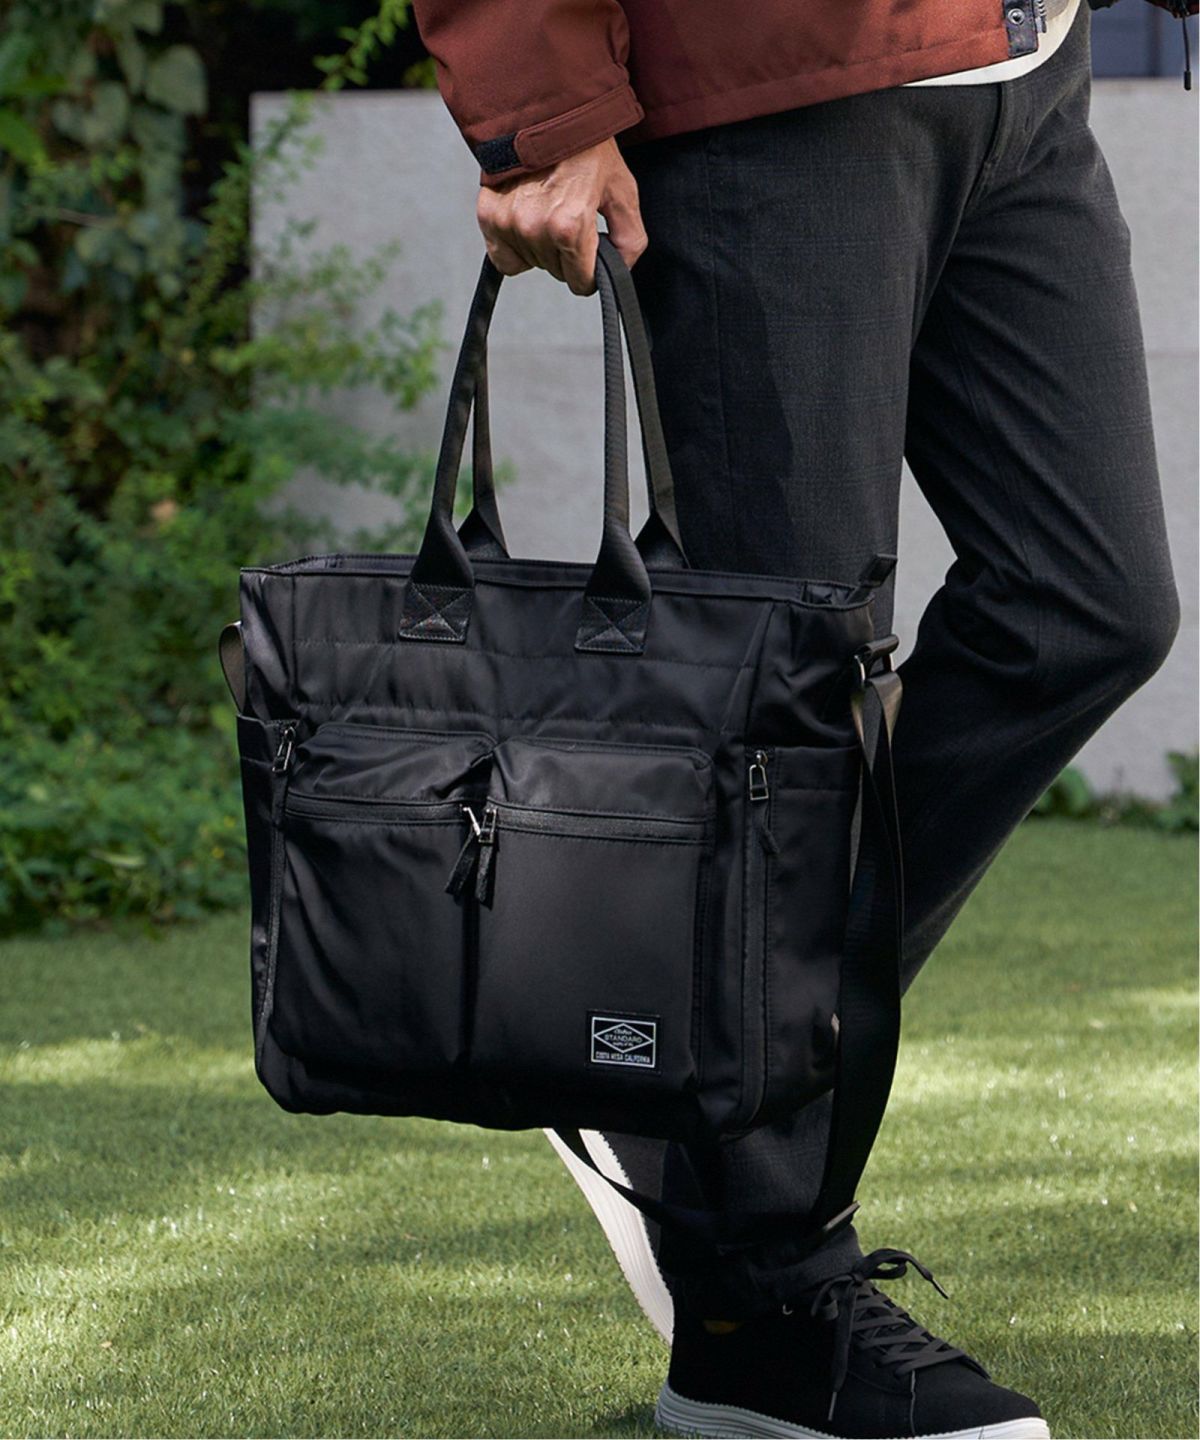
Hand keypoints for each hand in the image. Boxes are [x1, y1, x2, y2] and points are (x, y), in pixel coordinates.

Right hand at [476, 137, 647, 294]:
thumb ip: (630, 239)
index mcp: (569, 226)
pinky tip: (528, 218)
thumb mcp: (622, 190)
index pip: (581, 283)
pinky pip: (504, 257)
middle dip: (568, 254)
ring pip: (532, 264)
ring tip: (549, 208)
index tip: (592, 249)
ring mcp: (508, 223)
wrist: (547, 109)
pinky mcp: (488, 216)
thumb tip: (619, 271)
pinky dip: (516, 246)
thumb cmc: (587, 147)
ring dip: (542, 247)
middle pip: (556, 273)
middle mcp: (534, 228)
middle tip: (571, 216)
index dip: (591, 271)